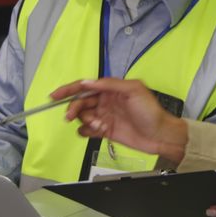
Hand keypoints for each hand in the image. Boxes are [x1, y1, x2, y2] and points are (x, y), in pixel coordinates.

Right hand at [54, 78, 188, 163]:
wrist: (160, 135)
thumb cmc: (152, 111)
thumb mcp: (133, 90)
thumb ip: (110, 84)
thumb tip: (89, 81)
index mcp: (111, 89)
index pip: (85, 86)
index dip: (68, 89)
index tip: (55, 95)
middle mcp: (106, 101)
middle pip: (80, 102)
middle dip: (74, 108)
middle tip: (71, 115)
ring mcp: (105, 116)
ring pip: (83, 117)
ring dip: (85, 121)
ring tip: (98, 125)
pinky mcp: (105, 130)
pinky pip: (87, 130)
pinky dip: (87, 131)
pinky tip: (96, 131)